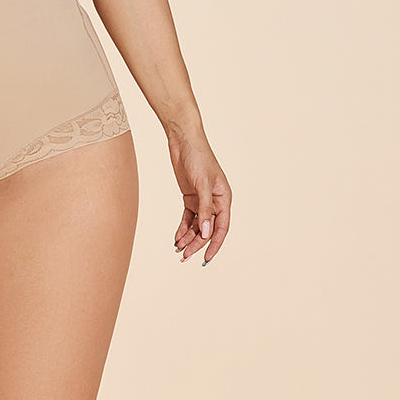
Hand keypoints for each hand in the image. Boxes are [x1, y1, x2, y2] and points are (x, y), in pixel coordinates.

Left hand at [167, 132, 230, 263]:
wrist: (183, 141)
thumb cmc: (198, 158)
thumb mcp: (202, 184)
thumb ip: (204, 209)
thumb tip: (206, 233)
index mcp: (224, 198)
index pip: (222, 227)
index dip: (215, 244)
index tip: (207, 258)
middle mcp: (215, 201)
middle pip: (207, 229)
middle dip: (197, 244)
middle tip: (185, 257)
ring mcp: (202, 199)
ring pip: (197, 225)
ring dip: (188, 238)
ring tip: (178, 250)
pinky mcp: (190, 196)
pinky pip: (188, 217)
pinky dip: (182, 228)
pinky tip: (176, 238)